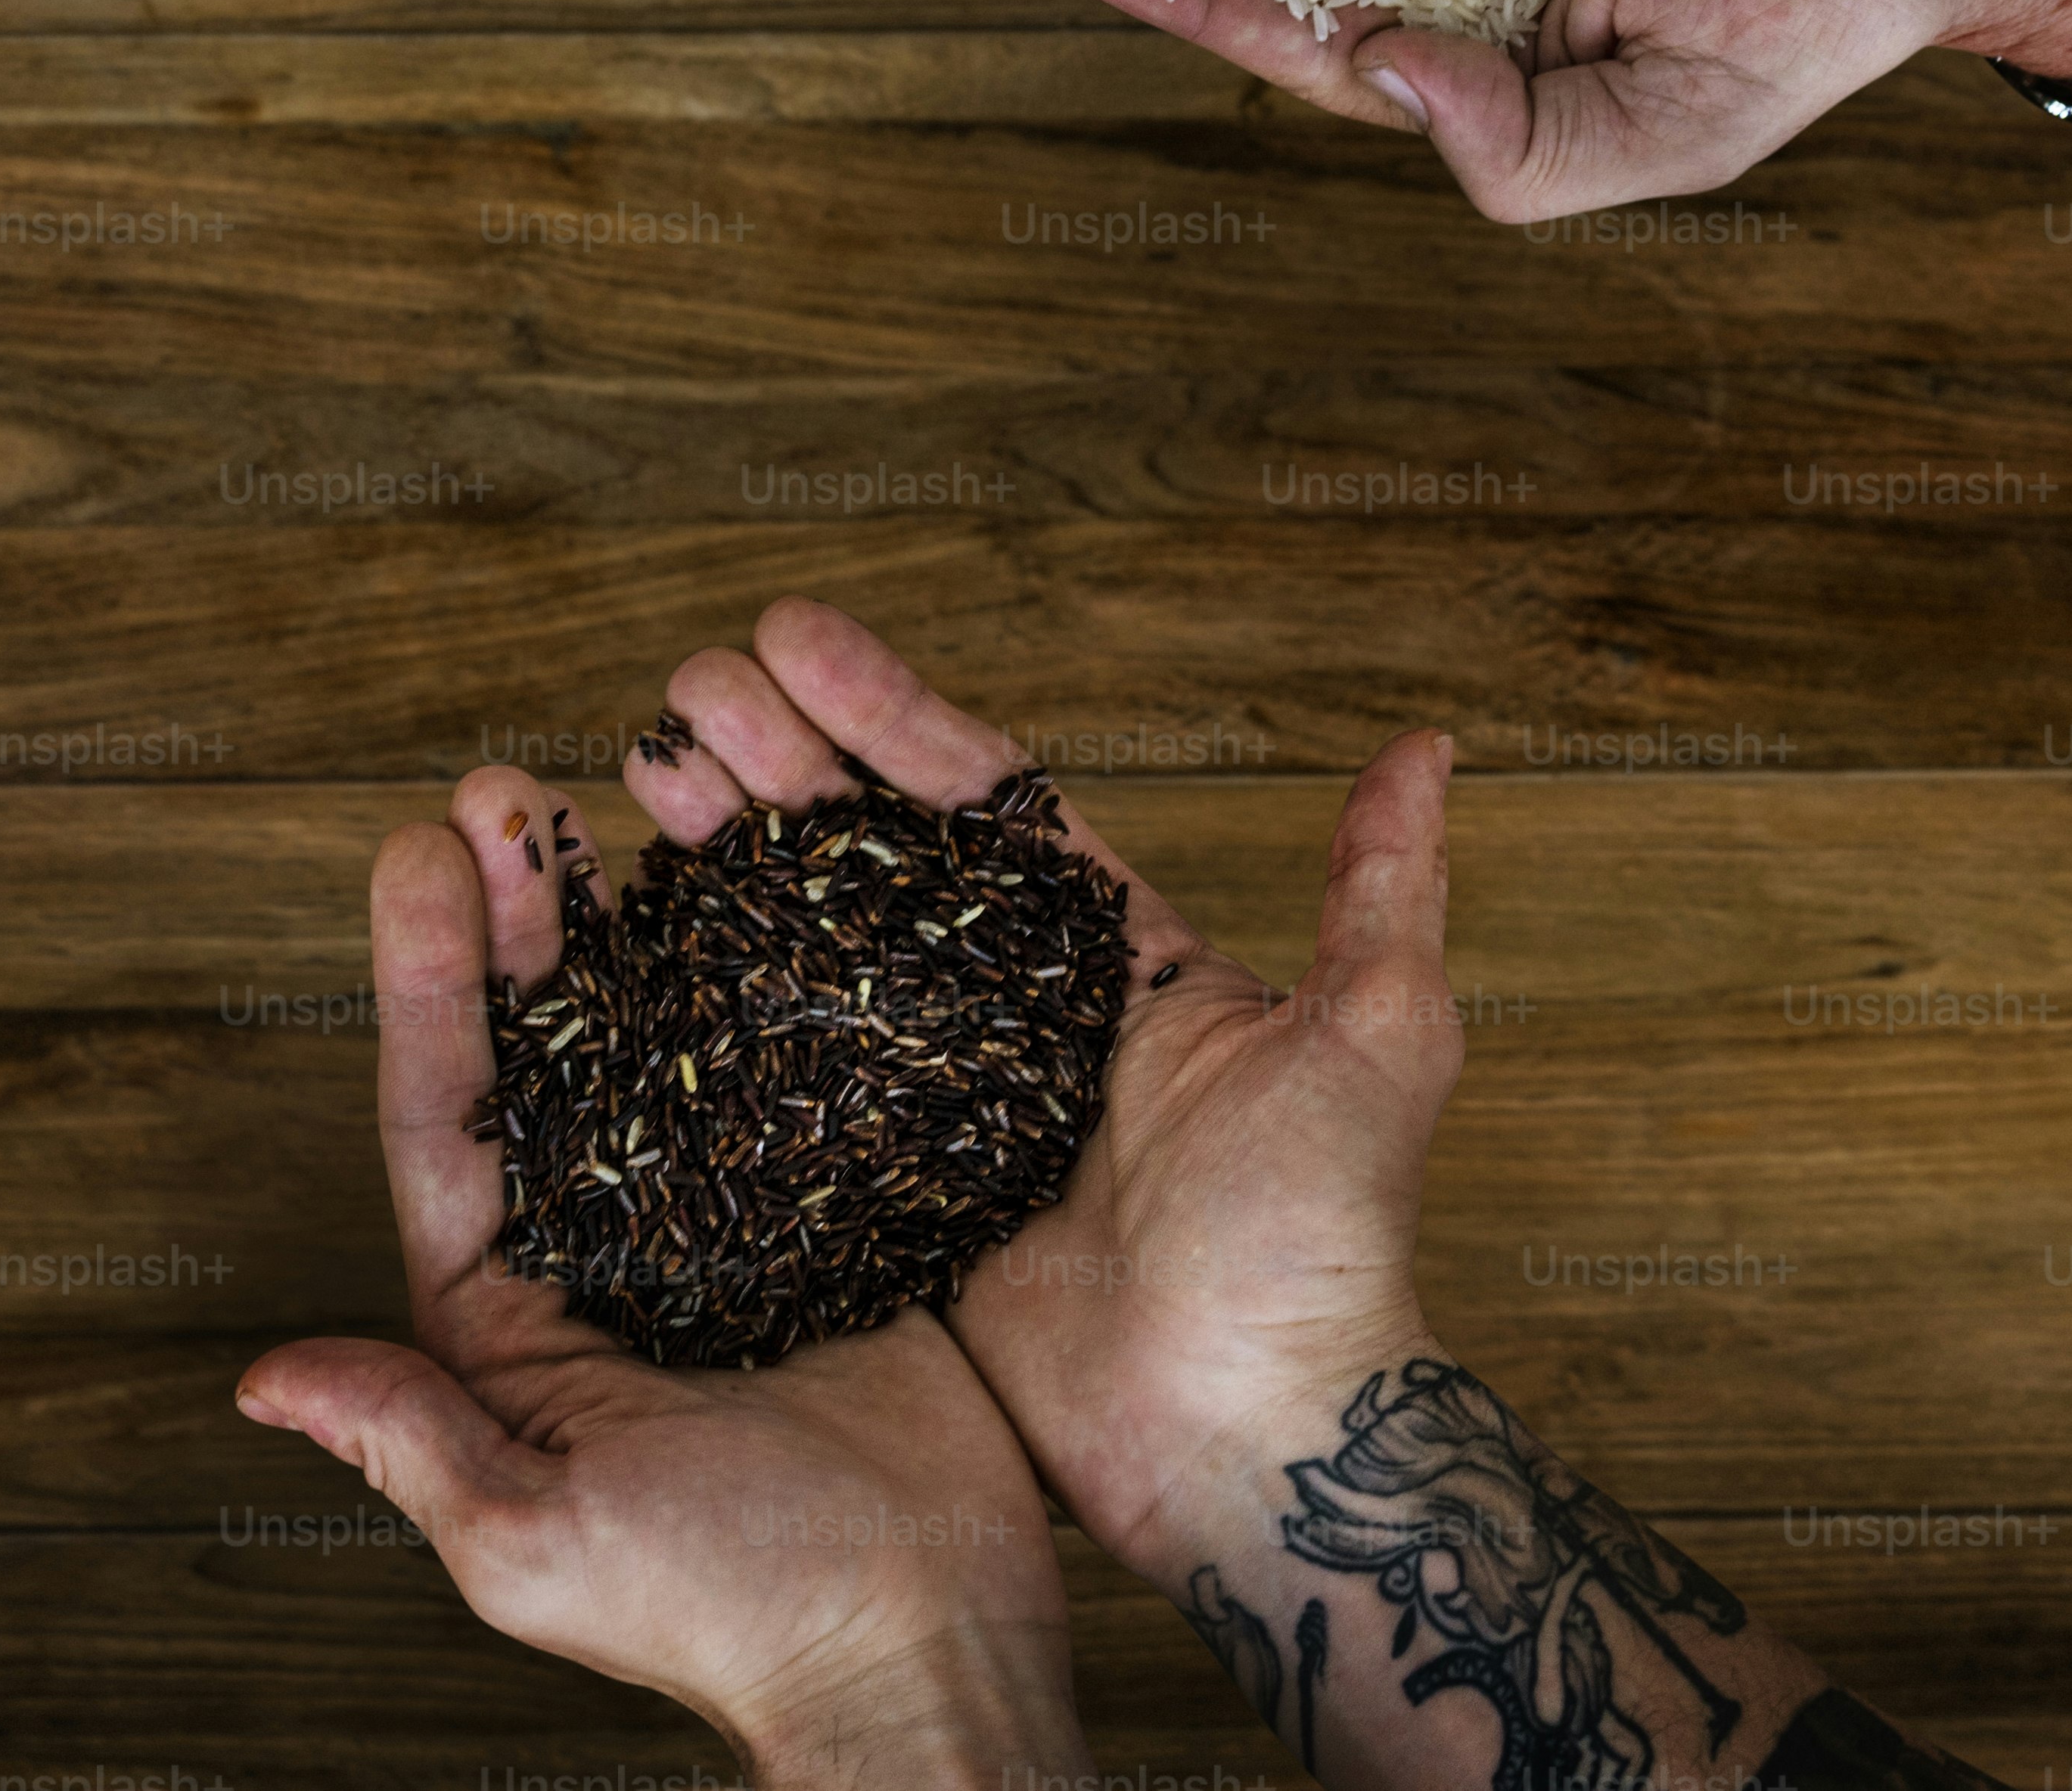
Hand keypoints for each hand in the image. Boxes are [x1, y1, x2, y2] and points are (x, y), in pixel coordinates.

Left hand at [238, 755, 1083, 1779]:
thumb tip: (258, 1384)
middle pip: (541, 1044)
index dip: (426, 979)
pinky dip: (761, 967)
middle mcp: (602, 1245)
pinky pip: (782, 1064)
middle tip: (501, 785)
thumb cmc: (721, 1615)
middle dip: (518, 912)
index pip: (444, 1110)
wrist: (920, 1650)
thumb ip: (411, 1440)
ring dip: (627, 912)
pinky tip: (750, 868)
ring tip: (612, 782)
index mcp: (506, 1312)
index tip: (412, 855)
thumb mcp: (539, 1540)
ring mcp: (719, 1216)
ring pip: (654, 1031)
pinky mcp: (829, 1207)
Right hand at [620, 596, 1457, 1588]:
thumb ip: (1379, 894)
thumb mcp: (1375, 1045)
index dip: (882, 711)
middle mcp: (1008, 1017)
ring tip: (642, 769)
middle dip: (775, 757)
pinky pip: (780, 1076)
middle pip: (868, 852)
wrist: (1248, 1435)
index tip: (790, 636)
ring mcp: (931, 1102)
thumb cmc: (1323, 1244)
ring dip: (726, 848)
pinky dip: (711, 998)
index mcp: (1110, 961)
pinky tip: (641, 931)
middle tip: (682, 688)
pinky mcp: (876, 1190)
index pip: (981, 800)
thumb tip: (1430, 747)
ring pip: (807, 942)